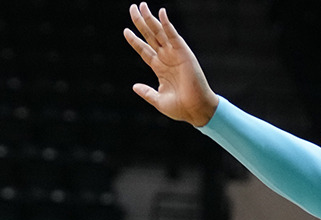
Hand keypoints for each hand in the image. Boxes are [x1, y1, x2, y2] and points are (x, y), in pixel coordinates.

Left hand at [124, 4, 218, 127]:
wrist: (195, 109)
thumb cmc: (180, 107)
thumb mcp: (158, 100)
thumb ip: (147, 92)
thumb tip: (134, 86)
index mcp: (159, 68)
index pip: (144, 50)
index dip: (134, 41)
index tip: (125, 30)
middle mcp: (166, 58)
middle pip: (150, 36)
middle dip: (140, 22)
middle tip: (132, 8)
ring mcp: (174, 54)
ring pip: (159, 32)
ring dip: (150, 18)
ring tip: (141, 5)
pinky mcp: (183, 52)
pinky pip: (173, 35)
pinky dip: (167, 24)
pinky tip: (161, 13)